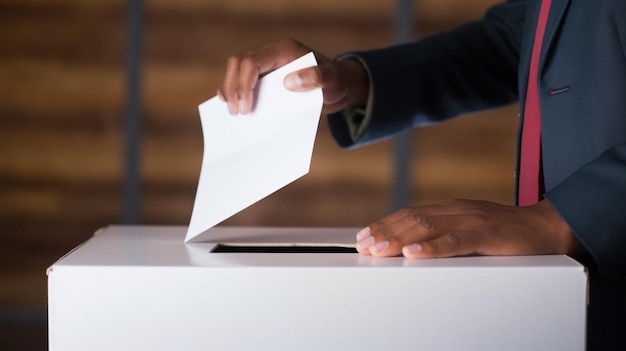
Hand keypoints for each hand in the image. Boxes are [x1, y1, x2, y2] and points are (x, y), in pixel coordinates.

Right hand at [217, 38, 368, 114]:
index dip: (244, 85)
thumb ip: (316, 78)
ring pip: (235, 69)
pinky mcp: (263, 74)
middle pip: (238, 63)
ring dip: (229, 88)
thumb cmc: (335, 82)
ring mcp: (265, 62)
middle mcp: (271, 52)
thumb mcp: (332, 81)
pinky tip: (232, 105)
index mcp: (284, 50)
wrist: (337, 85)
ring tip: (231, 111)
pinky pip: (241, 77)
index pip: (252, 62)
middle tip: (236, 113)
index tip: (246, 108)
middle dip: (232, 87)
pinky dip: (234, 90)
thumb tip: (289, 82)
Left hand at [356, 199, 583, 257]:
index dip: (385, 224)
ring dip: (399, 239)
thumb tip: (411, 246)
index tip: (364, 237)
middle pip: (413, 219)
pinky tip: (413, 252)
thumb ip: (444, 233)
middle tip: (364, 246)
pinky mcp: (488, 235)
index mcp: (452, 209)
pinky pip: (456, 241)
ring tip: (379, 250)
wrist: (547, 227)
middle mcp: (458, 210)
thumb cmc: (506, 232)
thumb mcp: (470, 228)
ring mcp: (473, 221)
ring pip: (428, 228)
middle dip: (385, 232)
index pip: (410, 214)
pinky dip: (432, 247)